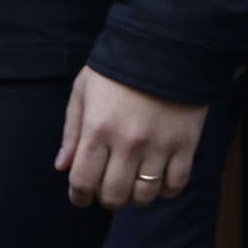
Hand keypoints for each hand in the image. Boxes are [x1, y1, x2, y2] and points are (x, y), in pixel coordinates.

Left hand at [56, 68, 204, 207]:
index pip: (83, 180)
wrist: (164, 49)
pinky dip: (165, 191)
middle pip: (114, 195)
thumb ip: (72, 132)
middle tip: (105, 190)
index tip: (80, 198)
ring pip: (145, 195)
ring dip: (135, 198)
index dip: (78, 196)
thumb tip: (62, 166)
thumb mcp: (83, 92)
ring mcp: (159, 146)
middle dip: (105, 199)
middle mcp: (128, 144)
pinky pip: (176, 184)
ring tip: (131, 186)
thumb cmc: (116, 71)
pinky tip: (157, 182)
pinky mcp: (186, 145)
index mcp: (97, 130)